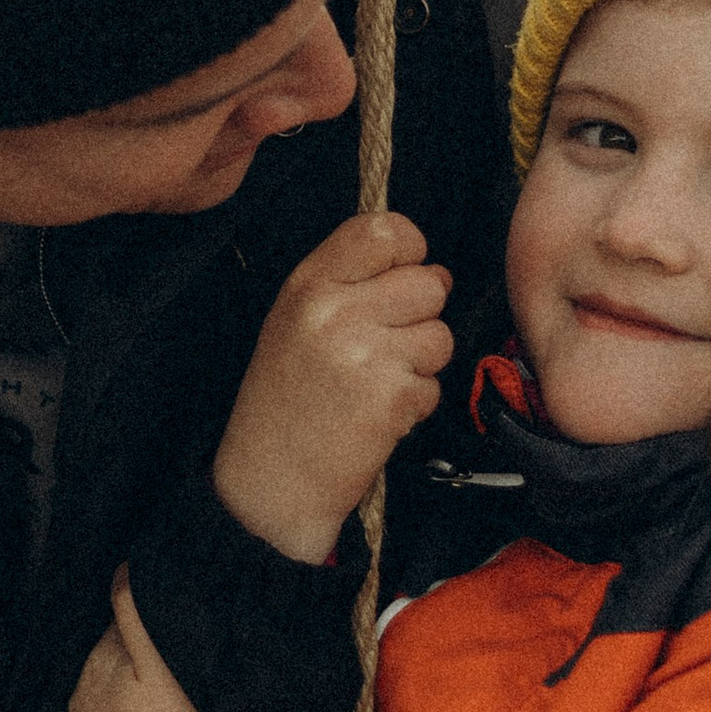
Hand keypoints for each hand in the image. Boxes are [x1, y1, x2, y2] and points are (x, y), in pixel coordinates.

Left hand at [67, 576, 215, 711]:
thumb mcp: (161, 663)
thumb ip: (135, 613)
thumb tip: (120, 570)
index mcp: (96, 667)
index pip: (123, 630)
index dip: (153, 631)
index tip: (178, 641)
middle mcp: (79, 703)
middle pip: (113, 672)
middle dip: (138, 672)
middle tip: (180, 684)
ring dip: (131, 711)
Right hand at [214, 212, 453, 564]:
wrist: (269, 481)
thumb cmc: (285, 401)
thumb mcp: (295, 321)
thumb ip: (347, 281)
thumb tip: (421, 263)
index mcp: (309, 283)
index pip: (386, 230)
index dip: (410, 252)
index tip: (402, 276)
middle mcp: (334, 311)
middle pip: (429, 284)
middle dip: (422, 317)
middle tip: (387, 345)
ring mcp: (363, 354)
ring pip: (440, 336)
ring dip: (422, 364)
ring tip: (377, 382)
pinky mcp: (389, 397)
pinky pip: (435, 384)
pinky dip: (415, 403)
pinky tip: (377, 413)